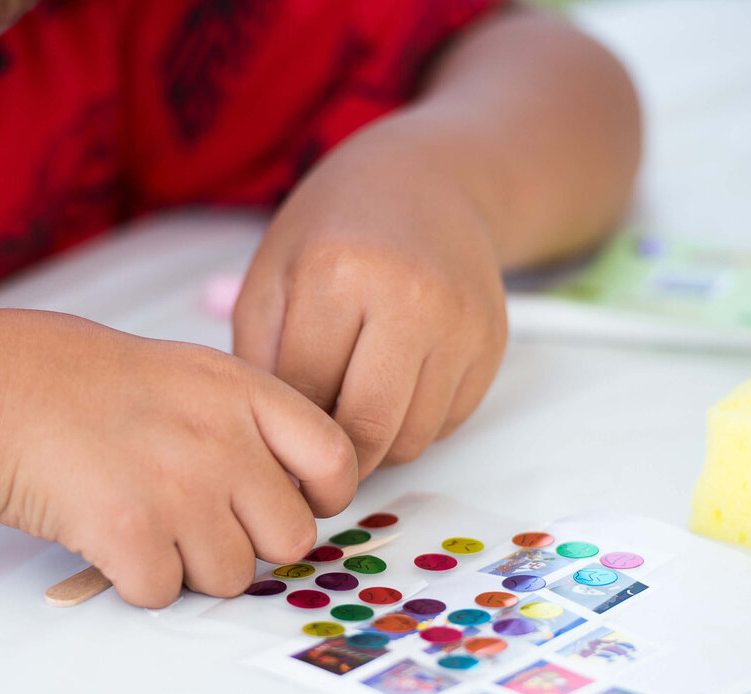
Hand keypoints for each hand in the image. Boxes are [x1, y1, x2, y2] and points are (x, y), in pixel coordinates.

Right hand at [0, 312, 356, 607]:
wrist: (3, 391)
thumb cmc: (94, 386)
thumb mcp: (192, 373)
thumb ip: (252, 422)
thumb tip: (297, 492)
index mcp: (245, 394)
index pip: (335, 462)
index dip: (322, 496)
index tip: (287, 502)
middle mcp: (223, 441)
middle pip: (291, 539)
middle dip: (251, 543)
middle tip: (200, 519)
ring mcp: (179, 489)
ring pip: (232, 578)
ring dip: (191, 565)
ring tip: (147, 520)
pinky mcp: (130, 535)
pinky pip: (164, 593)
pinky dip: (137, 579)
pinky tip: (111, 535)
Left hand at [233, 130, 507, 478]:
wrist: (426, 180)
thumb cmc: (337, 230)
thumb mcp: (270, 275)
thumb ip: (258, 359)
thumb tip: (271, 445)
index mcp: (338, 274)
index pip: (305, 393)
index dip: (286, 422)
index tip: (278, 430)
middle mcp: (410, 299)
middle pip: (367, 430)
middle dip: (335, 455)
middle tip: (315, 444)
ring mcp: (460, 324)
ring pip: (411, 439)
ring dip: (376, 443)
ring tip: (351, 405)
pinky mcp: (492, 342)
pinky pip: (448, 423)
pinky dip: (415, 423)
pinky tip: (393, 385)